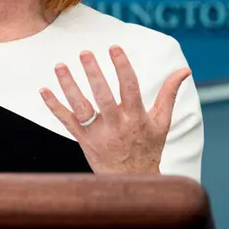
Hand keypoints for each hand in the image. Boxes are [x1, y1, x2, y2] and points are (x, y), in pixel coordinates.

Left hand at [39, 45, 190, 174]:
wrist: (132, 181)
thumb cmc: (148, 147)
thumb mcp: (162, 121)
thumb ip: (169, 93)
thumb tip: (184, 70)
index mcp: (137, 118)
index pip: (130, 88)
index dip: (122, 67)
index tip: (114, 47)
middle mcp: (116, 125)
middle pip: (103, 97)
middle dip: (94, 74)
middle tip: (84, 52)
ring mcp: (98, 133)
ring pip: (81, 108)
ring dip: (69, 87)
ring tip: (60, 66)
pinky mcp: (83, 140)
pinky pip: (66, 122)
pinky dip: (54, 106)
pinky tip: (43, 90)